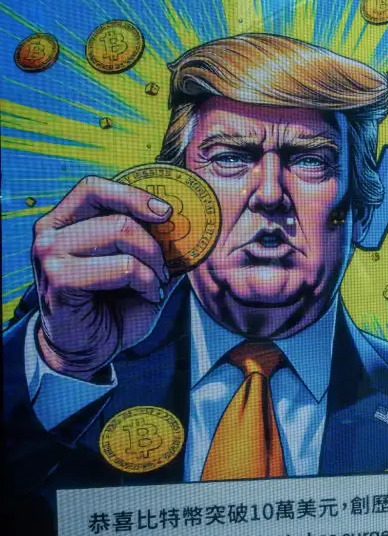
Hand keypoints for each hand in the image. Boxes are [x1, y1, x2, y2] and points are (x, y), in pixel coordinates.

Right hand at [32, 176, 171, 379]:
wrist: (88, 348)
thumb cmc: (111, 304)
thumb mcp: (137, 265)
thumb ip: (152, 240)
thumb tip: (189, 220)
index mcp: (64, 221)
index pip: (93, 187)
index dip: (133, 194)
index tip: (167, 212)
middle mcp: (51, 233)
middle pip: (117, 212)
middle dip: (153, 240)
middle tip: (164, 265)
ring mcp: (50, 255)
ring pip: (121, 233)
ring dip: (152, 262)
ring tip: (153, 283)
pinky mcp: (59, 280)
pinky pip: (122, 267)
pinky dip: (145, 281)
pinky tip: (147, 295)